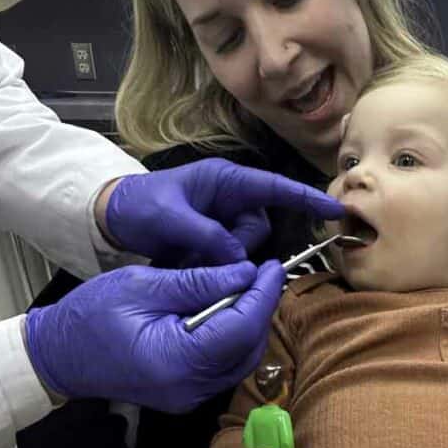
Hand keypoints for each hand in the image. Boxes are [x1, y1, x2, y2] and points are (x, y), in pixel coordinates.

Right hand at [25, 259, 282, 411]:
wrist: (58, 355)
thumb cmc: (90, 317)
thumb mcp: (145, 286)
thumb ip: (200, 283)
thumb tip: (245, 274)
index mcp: (177, 361)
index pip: (241, 328)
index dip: (264, 295)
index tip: (273, 267)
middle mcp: (189, 388)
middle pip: (249, 347)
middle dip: (261, 308)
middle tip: (261, 274)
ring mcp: (189, 397)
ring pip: (242, 359)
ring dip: (249, 324)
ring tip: (244, 289)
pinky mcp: (187, 395)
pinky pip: (224, 367)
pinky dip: (233, 339)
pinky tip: (225, 313)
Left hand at [97, 159, 344, 265]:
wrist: (112, 217)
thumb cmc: (139, 205)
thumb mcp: (170, 217)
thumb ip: (206, 236)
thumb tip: (237, 260)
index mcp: (226, 181)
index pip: (276, 188)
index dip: (307, 199)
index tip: (336, 209)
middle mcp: (231, 200)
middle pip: (259, 230)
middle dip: (236, 246)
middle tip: (198, 251)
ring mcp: (224, 222)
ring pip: (246, 250)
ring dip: (220, 260)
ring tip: (184, 255)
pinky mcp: (215, 242)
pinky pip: (230, 260)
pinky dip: (212, 266)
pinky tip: (186, 260)